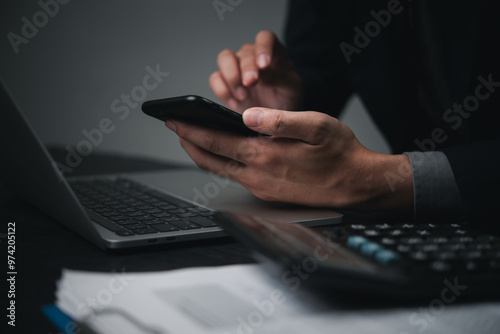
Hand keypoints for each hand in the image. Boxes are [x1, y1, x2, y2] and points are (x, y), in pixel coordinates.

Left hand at [166, 108, 413, 212]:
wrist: (356, 184)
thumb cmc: (339, 153)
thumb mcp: (315, 125)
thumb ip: (279, 119)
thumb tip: (248, 115)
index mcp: (264, 155)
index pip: (215, 142)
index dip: (191, 130)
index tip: (174, 120)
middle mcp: (257, 175)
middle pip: (210, 160)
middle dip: (189, 143)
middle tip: (176, 129)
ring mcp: (261, 187)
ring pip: (221, 171)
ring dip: (203, 155)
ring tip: (193, 140)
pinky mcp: (268, 193)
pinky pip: (236, 177)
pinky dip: (222, 164)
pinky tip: (223, 154)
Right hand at [209, 30, 301, 112]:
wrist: (273, 116)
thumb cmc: (284, 97)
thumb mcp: (291, 89)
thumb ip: (280, 78)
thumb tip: (262, 73)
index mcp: (273, 53)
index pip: (265, 38)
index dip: (263, 47)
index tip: (264, 64)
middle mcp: (252, 56)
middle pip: (245, 53)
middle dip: (247, 68)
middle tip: (250, 82)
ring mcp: (236, 68)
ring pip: (224, 58)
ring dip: (231, 76)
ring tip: (242, 95)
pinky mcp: (224, 82)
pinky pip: (215, 79)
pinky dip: (223, 91)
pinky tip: (235, 102)